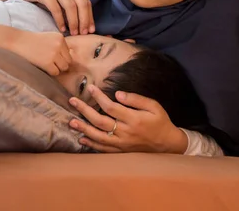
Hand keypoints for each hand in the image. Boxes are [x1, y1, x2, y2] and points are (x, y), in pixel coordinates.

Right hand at [8, 0, 93, 35]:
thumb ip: (71, 1)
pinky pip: (56, 8)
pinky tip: (61, 29)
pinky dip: (60, 20)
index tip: (90, 30)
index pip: (86, 0)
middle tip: (83, 33)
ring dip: (73, 22)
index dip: (90, 16)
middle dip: (84, 20)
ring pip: (70, 6)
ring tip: (73, 33)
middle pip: (81, 3)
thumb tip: (84, 22)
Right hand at [10, 31, 71, 75]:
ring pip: (63, 68)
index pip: (68, 53)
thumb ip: (59, 46)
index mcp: (60, 37)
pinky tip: (42, 66)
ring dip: (56, 68)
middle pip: (68, 61)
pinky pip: (55, 72)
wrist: (17, 41)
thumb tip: (68, 60)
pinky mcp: (48, 62)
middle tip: (50, 63)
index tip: (51, 56)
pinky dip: (50, 72)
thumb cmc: (31, 41)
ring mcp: (54, 54)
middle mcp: (59, 45)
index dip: (61, 57)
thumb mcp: (49, 38)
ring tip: (46, 64)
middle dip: (60, 64)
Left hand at [68, 85, 187, 153]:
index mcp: (133, 119)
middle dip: (84, 111)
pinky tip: (81, 138)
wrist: (168, 144)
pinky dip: (91, 144)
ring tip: (71, 122)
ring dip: (83, 129)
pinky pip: (103, 149)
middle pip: (100, 122)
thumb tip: (118, 94)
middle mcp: (125, 132)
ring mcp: (122, 144)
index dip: (99, 97)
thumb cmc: (160, 122)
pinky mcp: (121, 151)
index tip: (90, 88)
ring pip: (98, 137)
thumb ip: (136, 99)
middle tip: (72, 101)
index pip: (111, 107)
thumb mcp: (154, 106)